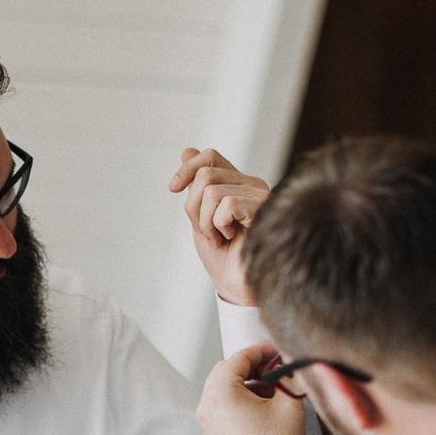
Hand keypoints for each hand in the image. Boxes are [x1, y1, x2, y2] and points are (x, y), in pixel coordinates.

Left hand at [168, 148, 270, 306]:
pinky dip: (219, 226)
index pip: (210, 156)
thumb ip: (196, 187)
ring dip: (206, 222)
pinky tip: (231, 239)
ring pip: (211, 191)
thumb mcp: (200, 216)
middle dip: (193, 208)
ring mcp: (259, 195)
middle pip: (205, 175)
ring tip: (219, 238)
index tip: (172, 189)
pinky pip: (226, 204)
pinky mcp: (263, 208)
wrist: (235, 283)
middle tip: (205, 231)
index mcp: (236, 183)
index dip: (187, 169)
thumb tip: (187, 150)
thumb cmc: (222, 255)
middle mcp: (250, 184)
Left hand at [197, 342, 306, 434]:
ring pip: (223, 390)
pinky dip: (240, 402)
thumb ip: (289, 379)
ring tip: (273, 393)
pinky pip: (223, 409)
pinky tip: (263, 411)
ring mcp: (207, 423)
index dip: (261, 350)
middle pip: (226, 371)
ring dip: (246, 385)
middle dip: (251, 366)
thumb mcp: (291, 406)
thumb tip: (289, 367)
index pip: (239, 357)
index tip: (279, 351)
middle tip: (275, 369)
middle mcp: (206, 405)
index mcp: (220, 391)